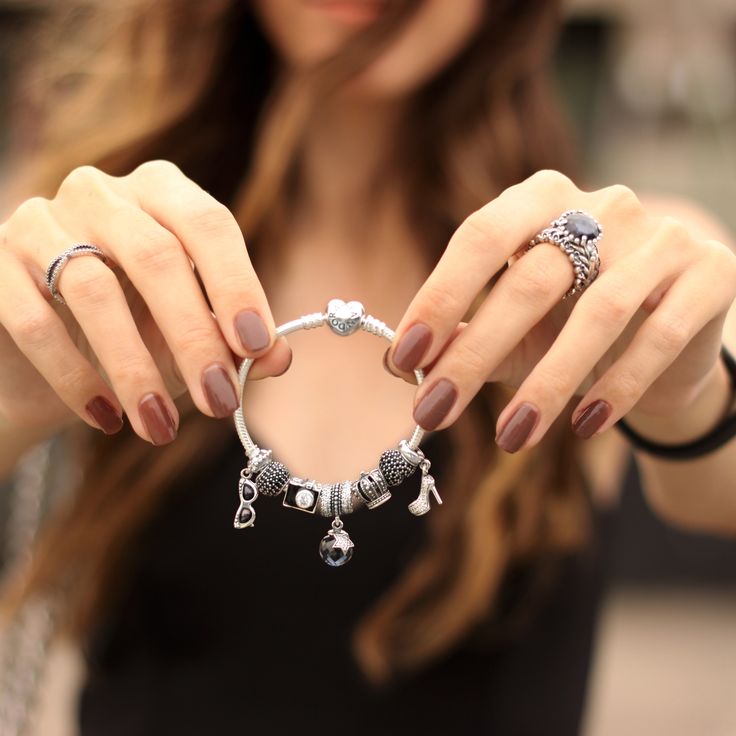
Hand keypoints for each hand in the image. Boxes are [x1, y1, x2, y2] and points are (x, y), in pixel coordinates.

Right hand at [0, 160, 289, 443]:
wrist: (43, 364)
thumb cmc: (133, 339)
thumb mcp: (191, 339)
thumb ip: (235, 342)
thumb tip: (280, 357)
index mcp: (162, 196)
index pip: (209, 225)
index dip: (236, 285)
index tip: (257, 347)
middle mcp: (102, 194)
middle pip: (156, 256)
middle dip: (193, 337)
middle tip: (219, 400)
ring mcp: (40, 221)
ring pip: (93, 289)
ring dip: (135, 369)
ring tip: (160, 427)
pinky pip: (34, 319)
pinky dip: (74, 376)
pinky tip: (105, 417)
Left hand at [385, 170, 735, 450]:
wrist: (665, 347)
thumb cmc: (572, 332)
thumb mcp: (514, 333)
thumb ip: (463, 339)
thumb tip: (402, 364)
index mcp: (542, 201)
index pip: (479, 237)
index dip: (439, 297)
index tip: (404, 359)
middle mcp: (602, 206)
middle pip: (531, 277)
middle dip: (476, 352)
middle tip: (436, 410)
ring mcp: (661, 236)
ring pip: (598, 310)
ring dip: (548, 382)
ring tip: (512, 437)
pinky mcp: (710, 273)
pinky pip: (659, 333)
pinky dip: (618, 385)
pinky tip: (584, 426)